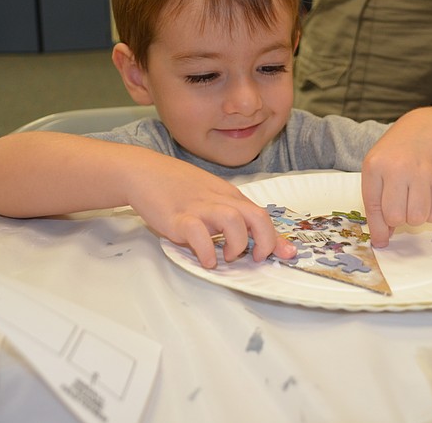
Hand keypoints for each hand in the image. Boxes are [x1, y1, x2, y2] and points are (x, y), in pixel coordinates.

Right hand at [126, 158, 295, 268]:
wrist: (144, 172)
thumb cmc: (178, 186)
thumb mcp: (211, 195)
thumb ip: (231, 213)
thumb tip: (250, 235)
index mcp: (229, 196)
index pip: (262, 215)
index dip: (277, 237)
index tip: (288, 254)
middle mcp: (219, 200)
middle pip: (256, 217)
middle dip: (265, 241)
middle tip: (256, 257)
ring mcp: (199, 208)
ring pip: (233, 221)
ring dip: (236, 244)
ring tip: (226, 256)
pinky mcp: (177, 217)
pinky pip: (197, 233)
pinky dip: (206, 250)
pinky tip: (206, 260)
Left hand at [360, 108, 431, 246]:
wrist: (429, 128)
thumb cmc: (398, 152)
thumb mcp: (378, 167)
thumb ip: (376, 200)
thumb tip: (383, 236)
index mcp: (375, 165)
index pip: (373, 207)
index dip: (377, 229)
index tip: (381, 242)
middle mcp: (397, 168)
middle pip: (395, 217)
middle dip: (397, 220)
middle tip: (400, 208)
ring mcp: (421, 172)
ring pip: (417, 218)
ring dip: (415, 217)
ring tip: (414, 201)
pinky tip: (428, 197)